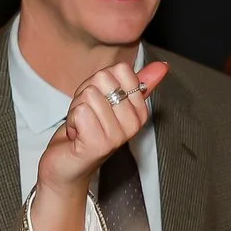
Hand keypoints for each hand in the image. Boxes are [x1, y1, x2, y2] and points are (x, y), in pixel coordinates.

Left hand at [35, 60, 170, 199]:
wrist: (67, 164)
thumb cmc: (85, 130)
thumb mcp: (109, 99)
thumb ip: (135, 82)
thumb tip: (162, 66)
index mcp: (140, 110)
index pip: (120, 70)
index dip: (99, 81)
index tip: (98, 101)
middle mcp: (133, 123)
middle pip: (102, 79)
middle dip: (85, 94)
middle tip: (87, 115)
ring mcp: (117, 136)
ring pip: (89, 94)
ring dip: (77, 109)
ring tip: (81, 126)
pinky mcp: (98, 144)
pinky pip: (81, 111)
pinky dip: (71, 120)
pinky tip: (76, 134)